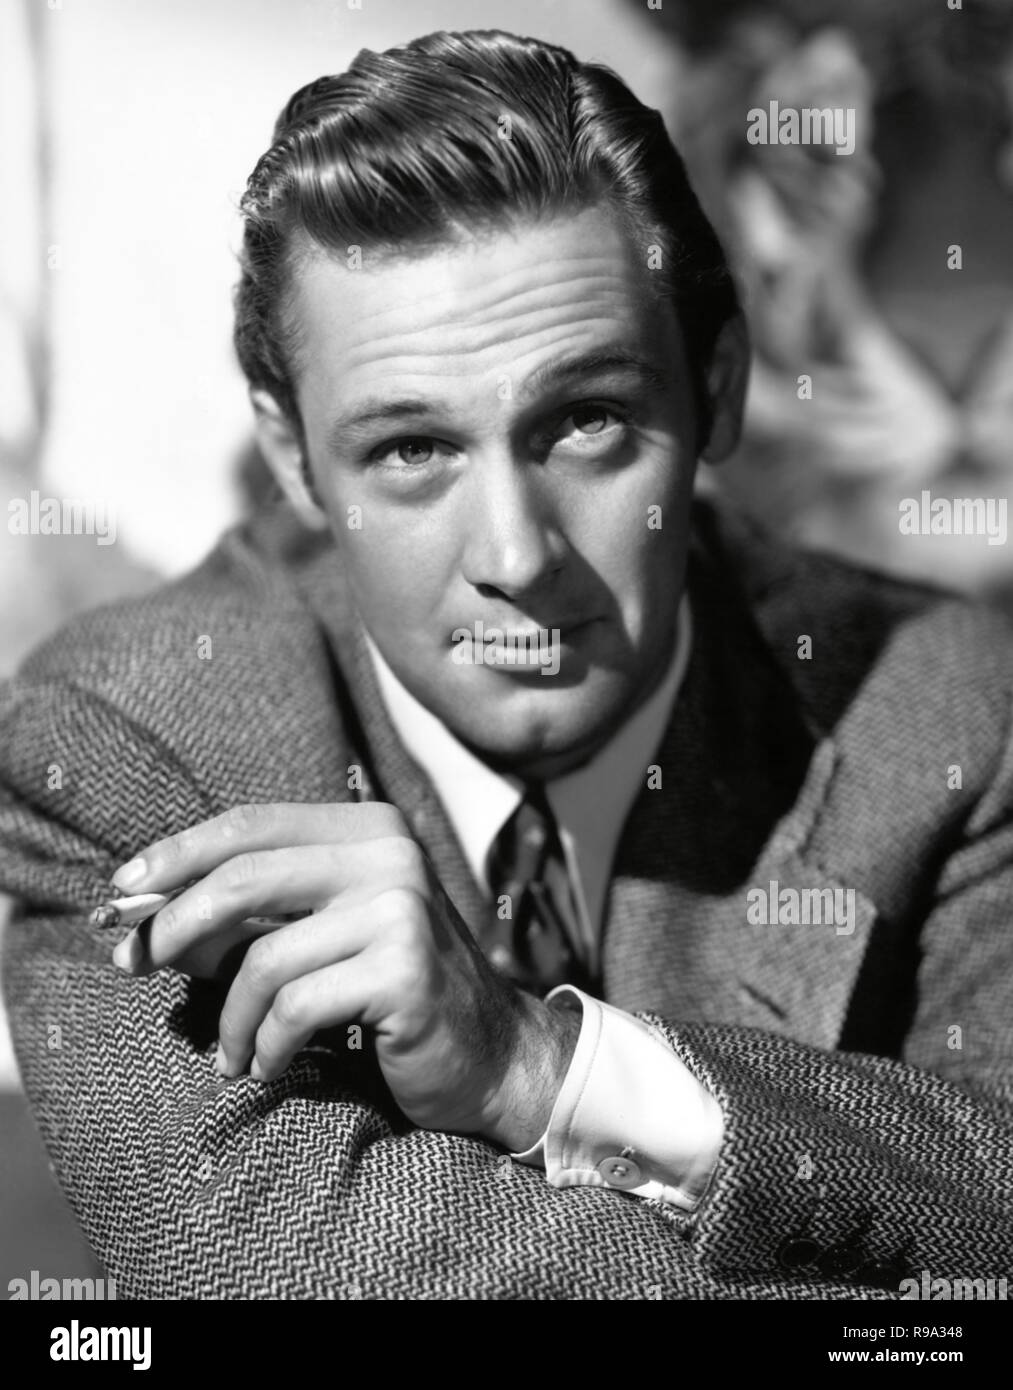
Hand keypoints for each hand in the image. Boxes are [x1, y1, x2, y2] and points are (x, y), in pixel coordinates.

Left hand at [109, 802, 580, 1148]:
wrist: (491, 1055)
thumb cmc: (391, 995)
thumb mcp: (318, 942)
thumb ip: (248, 923)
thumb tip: (145, 920)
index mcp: (369, 829)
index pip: (252, 825)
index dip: (178, 853)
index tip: (121, 887)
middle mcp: (389, 855)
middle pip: (245, 877)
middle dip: (173, 924)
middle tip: (131, 964)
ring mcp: (401, 909)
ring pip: (264, 959)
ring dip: (228, 1018)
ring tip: (229, 1053)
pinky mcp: (404, 969)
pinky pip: (295, 1008)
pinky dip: (263, 1045)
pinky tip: (265, 1065)